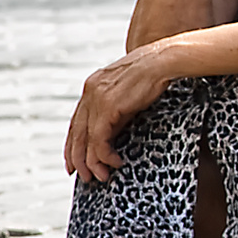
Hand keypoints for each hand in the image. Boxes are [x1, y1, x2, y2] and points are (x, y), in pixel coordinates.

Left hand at [64, 44, 174, 182]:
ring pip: (85, 139)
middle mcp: (90, 92)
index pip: (75, 122)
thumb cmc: (154, 74)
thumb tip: (113, 133)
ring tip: (100, 176)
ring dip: (91, 162)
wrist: (163, 61)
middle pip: (75, 132)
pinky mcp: (107, 107)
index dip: (73, 144)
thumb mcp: (129, 94)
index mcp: (93, 87)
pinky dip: (104, 154)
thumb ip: (117, 111)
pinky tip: (114, 162)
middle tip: (84, 176)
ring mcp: (96, 99)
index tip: (74, 161)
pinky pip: (99, 138)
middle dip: (78, 158)